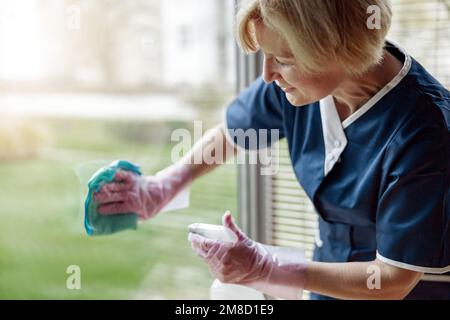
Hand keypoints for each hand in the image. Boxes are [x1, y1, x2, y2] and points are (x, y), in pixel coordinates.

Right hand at [94, 163, 191, 220]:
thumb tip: (118, 222)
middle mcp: (130, 194)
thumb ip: (132, 219)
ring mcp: (130, 184)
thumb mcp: (144, 217)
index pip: (116, 208)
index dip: (106, 209)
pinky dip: (112, 174)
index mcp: (132, 206)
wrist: (162, 190)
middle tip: (93, 198)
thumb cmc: (152, 206)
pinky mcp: (132, 176)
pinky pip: (120, 174)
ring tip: (94, 188)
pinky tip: (104, 175)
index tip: (98, 210)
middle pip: (112, 196)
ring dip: (103, 186)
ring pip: (114, 185)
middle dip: (101, 197)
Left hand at [189, 212, 306, 299]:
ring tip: (199, 246)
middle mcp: (221, 262)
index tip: (191, 234)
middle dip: (196, 245)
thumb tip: (226, 213)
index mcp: (224, 250)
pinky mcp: (221, 278)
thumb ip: (230, 225)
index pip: (204, 243)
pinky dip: (209, 261)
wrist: (259, 268)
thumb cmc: (250, 250)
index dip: (196, 239)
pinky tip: (209, 256)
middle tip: (193, 239)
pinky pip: (211, 267)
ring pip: (206, 260)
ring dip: (202, 253)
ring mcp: (220, 271)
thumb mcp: (240, 236)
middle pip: (202, 252)